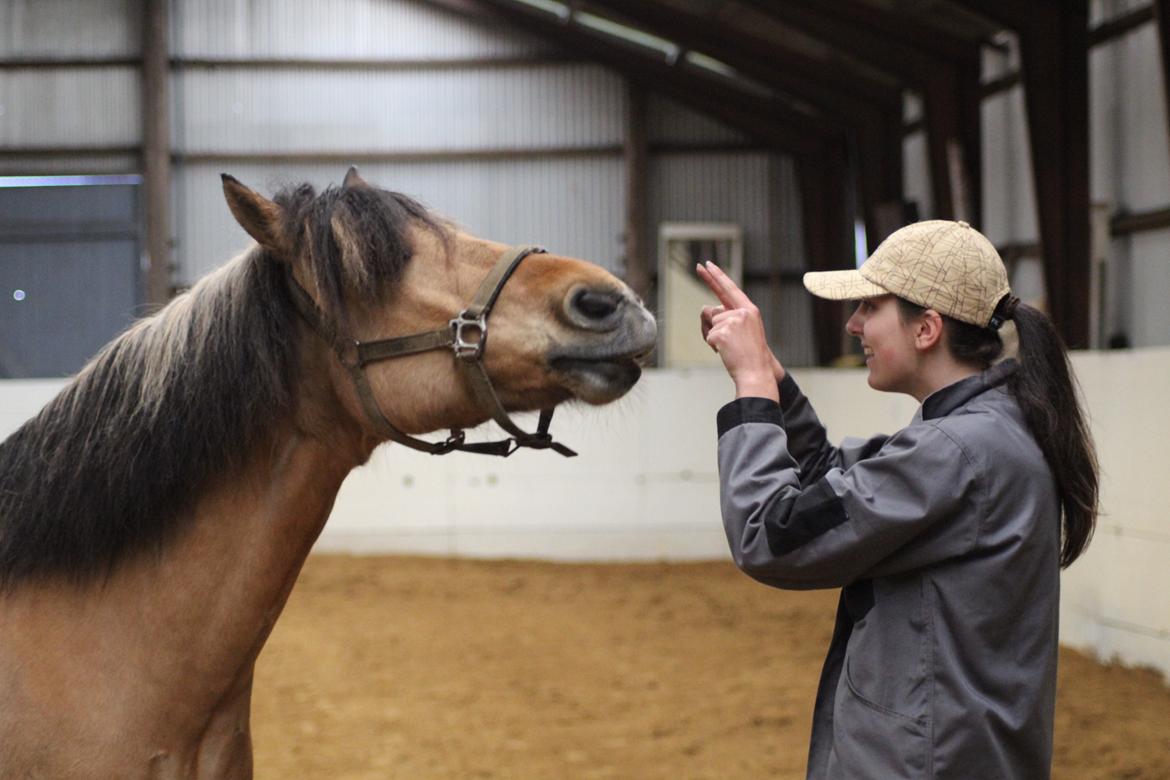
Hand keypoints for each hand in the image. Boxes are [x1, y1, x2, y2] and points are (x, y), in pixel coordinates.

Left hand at [695, 262, 784, 400]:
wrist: (756, 371)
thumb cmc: (750, 354)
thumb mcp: (746, 330)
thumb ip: (730, 317)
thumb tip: (707, 310)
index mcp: (750, 310)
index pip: (730, 289)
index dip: (718, 276)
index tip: (707, 264)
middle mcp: (742, 312)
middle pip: (713, 310)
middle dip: (706, 313)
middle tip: (698, 266)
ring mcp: (732, 321)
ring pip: (708, 322)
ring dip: (710, 335)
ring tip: (726, 348)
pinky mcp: (722, 332)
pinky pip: (707, 335)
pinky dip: (711, 345)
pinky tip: (724, 352)